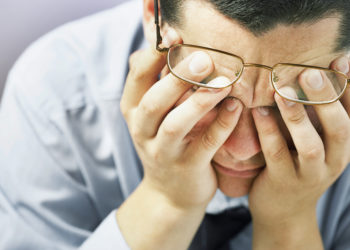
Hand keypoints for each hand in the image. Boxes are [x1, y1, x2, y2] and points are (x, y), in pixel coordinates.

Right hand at [120, 47, 242, 208]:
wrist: (169, 192)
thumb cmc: (165, 141)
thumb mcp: (152, 113)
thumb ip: (158, 79)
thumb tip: (164, 37)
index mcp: (133, 110)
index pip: (137, 75)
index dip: (155, 53)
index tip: (176, 34)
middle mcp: (142, 130)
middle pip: (154, 100)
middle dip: (178, 77)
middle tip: (204, 58)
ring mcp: (163, 151)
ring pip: (176, 124)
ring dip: (200, 101)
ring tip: (223, 82)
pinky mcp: (187, 167)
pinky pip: (205, 145)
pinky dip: (221, 125)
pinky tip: (236, 106)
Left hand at [249, 55, 349, 224]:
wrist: (284, 210)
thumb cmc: (297, 165)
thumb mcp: (314, 141)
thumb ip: (314, 115)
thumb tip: (308, 73)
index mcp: (344, 146)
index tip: (341, 58)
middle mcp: (335, 160)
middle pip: (340, 128)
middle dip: (326, 98)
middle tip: (310, 73)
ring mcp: (311, 175)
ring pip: (311, 145)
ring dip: (297, 116)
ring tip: (282, 91)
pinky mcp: (284, 182)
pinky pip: (277, 155)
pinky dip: (269, 133)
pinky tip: (258, 112)